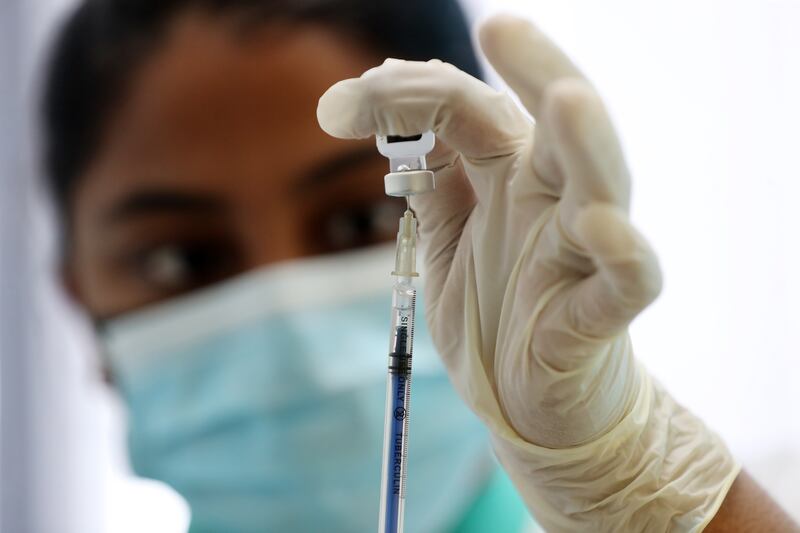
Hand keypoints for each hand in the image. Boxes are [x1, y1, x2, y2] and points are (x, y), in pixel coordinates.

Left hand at [319, 14, 658, 448]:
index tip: (348, 101)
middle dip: (536, 71)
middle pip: (559, 124)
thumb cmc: (495, 310)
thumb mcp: (446, 238)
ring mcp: (581, 254)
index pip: (477, 114)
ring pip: (603, 185)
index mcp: (513, 178)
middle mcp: (553, 201)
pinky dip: (620, 253)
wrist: (529, 400)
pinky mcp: (597, 316)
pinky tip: (598, 226)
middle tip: (502, 26)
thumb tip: (394, 115)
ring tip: (564, 100)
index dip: (419, 97)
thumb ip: (433, 180)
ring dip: (587, 143)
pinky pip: (625, 281)